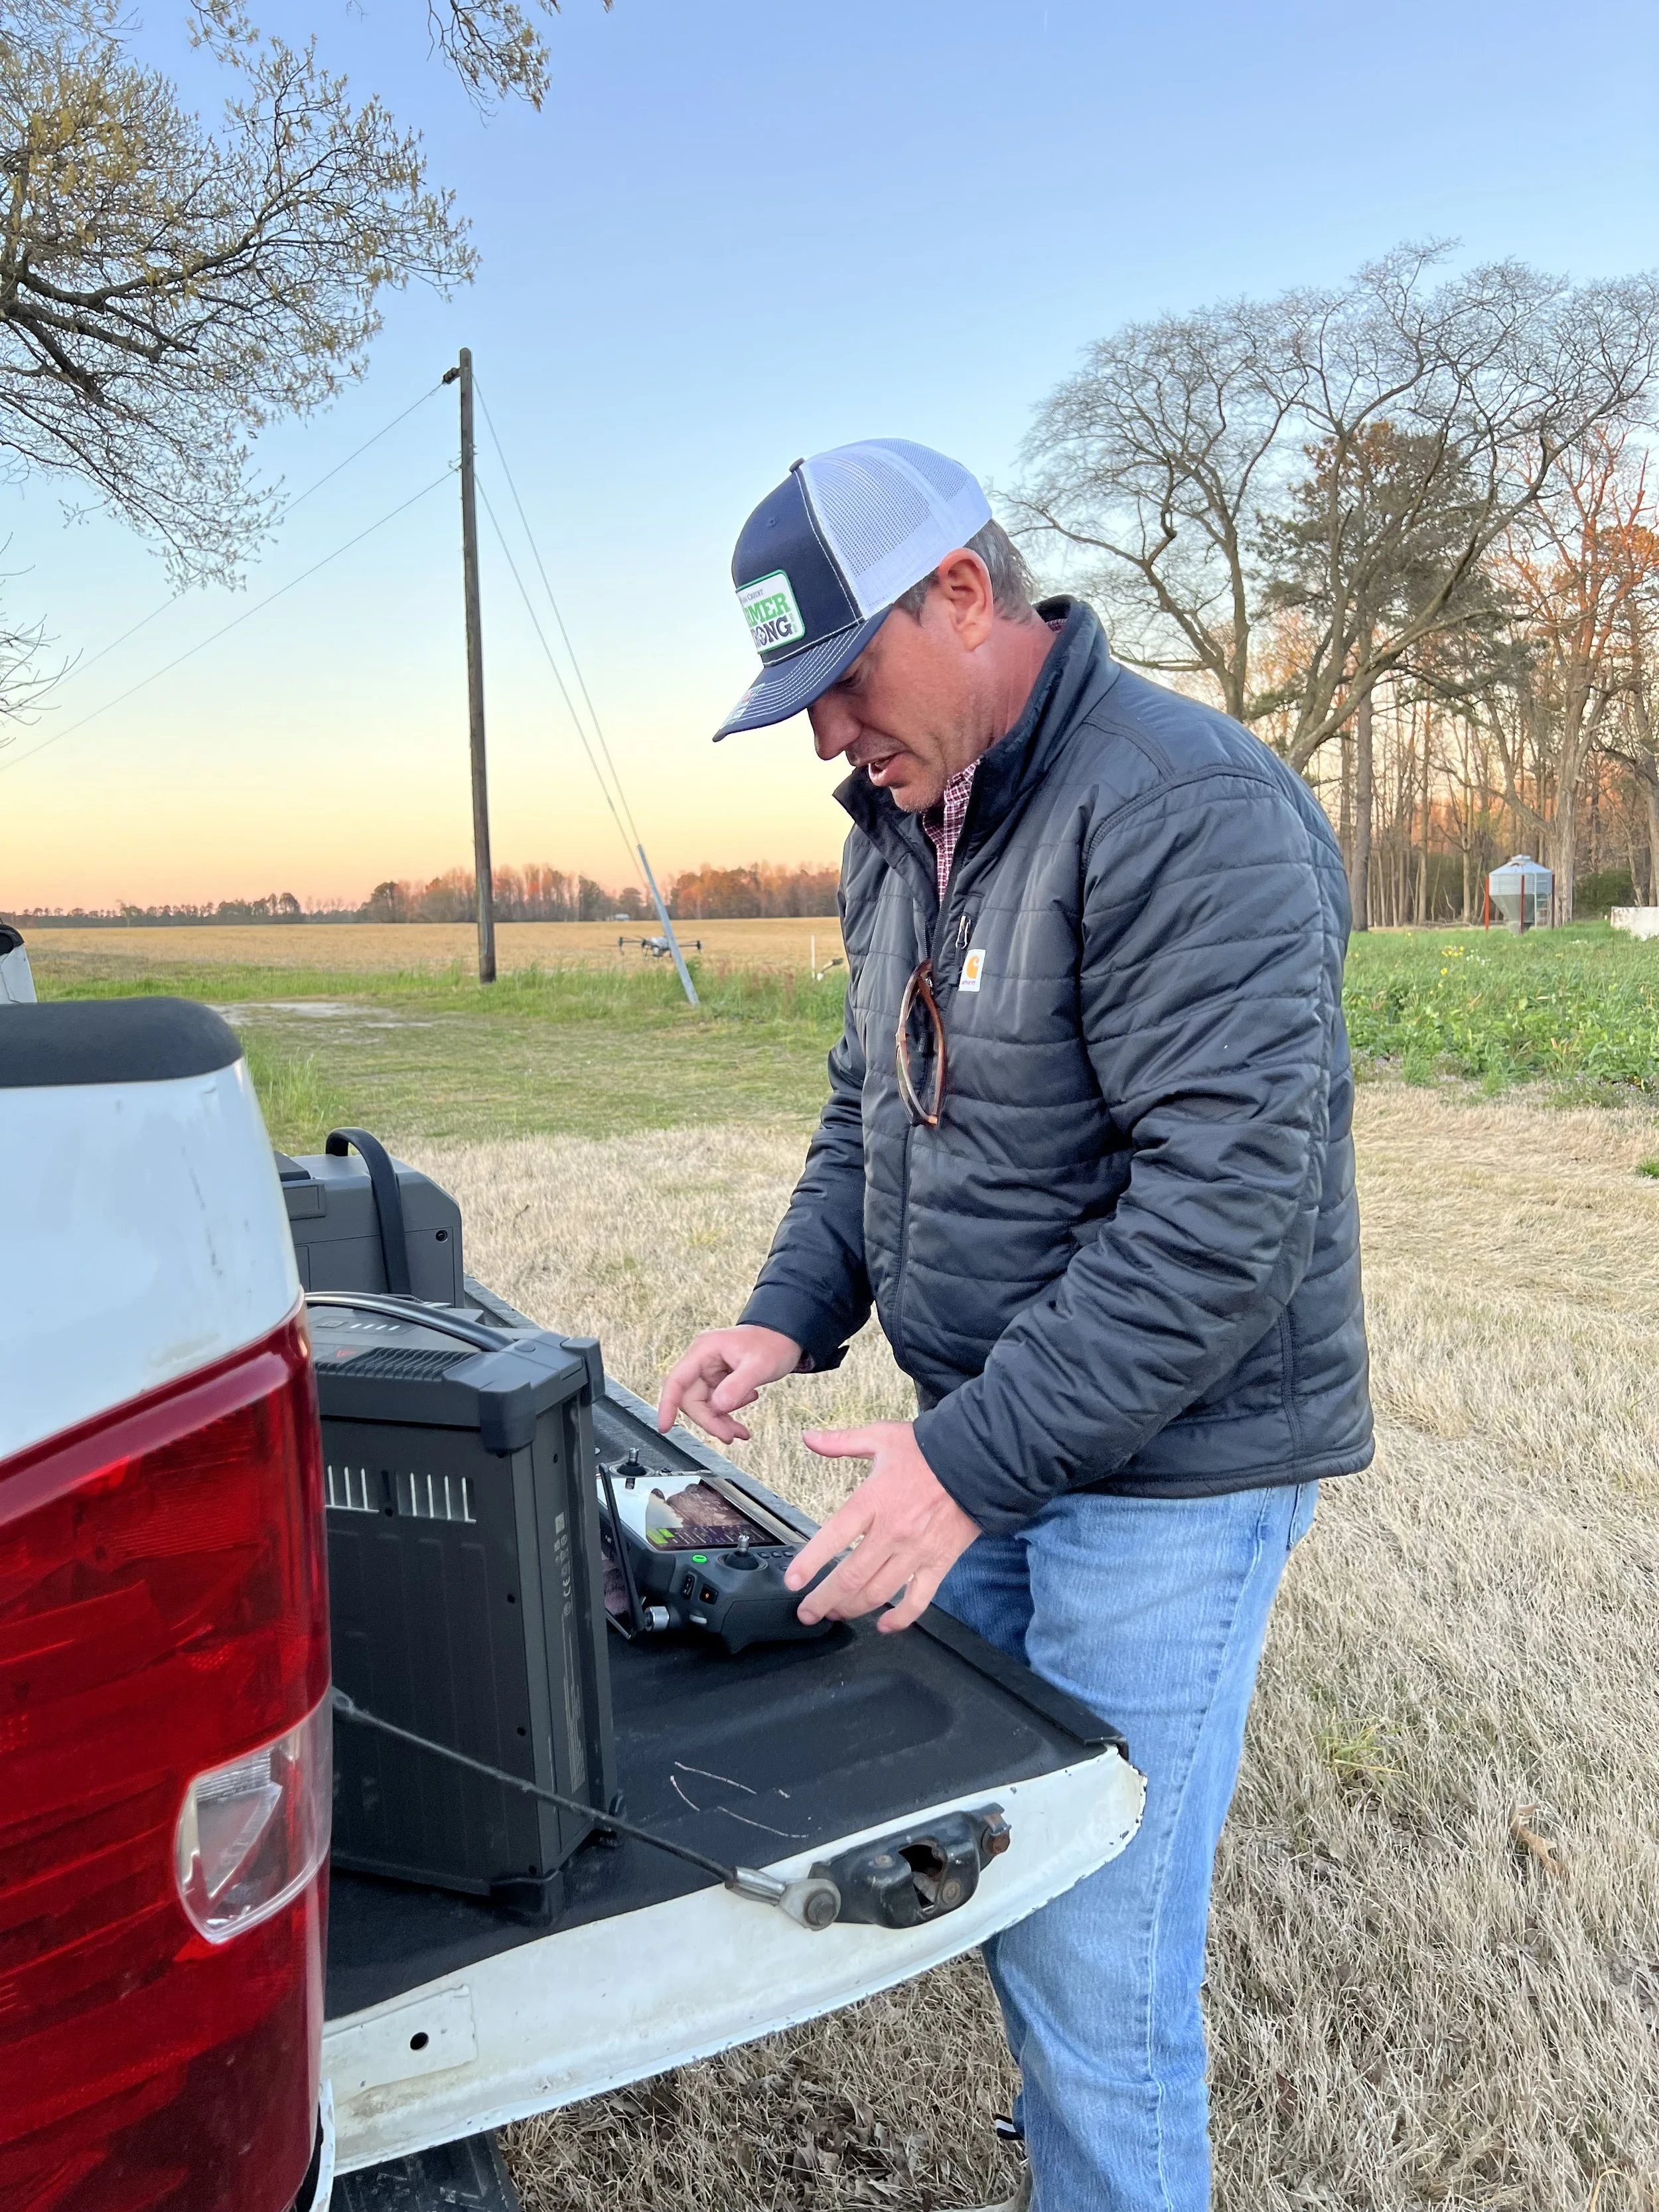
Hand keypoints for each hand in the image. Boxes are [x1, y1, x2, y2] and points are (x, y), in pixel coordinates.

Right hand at [657, 1324, 802, 1443]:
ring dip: (720, 1421)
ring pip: (705, 1405)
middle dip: (709, 1420)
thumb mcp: (759, 1365)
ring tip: (740, 1432)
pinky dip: (728, 1414)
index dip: (667, 1405)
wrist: (786, 1335)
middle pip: (692, 1399)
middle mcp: (703, 1360)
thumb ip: (737, 1386)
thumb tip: (718, 1407)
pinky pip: (716, 1403)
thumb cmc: (773, 1343)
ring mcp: (710, 1371)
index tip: (665, 1427)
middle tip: (729, 1436)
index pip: (676, 1381)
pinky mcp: (719, 1379)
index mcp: (704, 1350)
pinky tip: (745, 1411)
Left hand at [785, 1421, 979, 1633]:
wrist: (979, 1460)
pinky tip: (885, 1625)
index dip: (810, 1562)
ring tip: (835, 1614)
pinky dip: (901, 1618)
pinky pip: (919, 1599)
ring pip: (879, 1592)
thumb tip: (809, 1438)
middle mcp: (893, 1531)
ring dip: (852, 1608)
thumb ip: (842, 1441)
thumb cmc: (929, 1449)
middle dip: (824, 1599)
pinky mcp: (939, 1563)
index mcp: (874, 1500)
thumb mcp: (881, 1436)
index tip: (793, 1582)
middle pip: (851, 1576)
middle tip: (807, 1612)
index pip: (833, 1536)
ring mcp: (917, 1551)